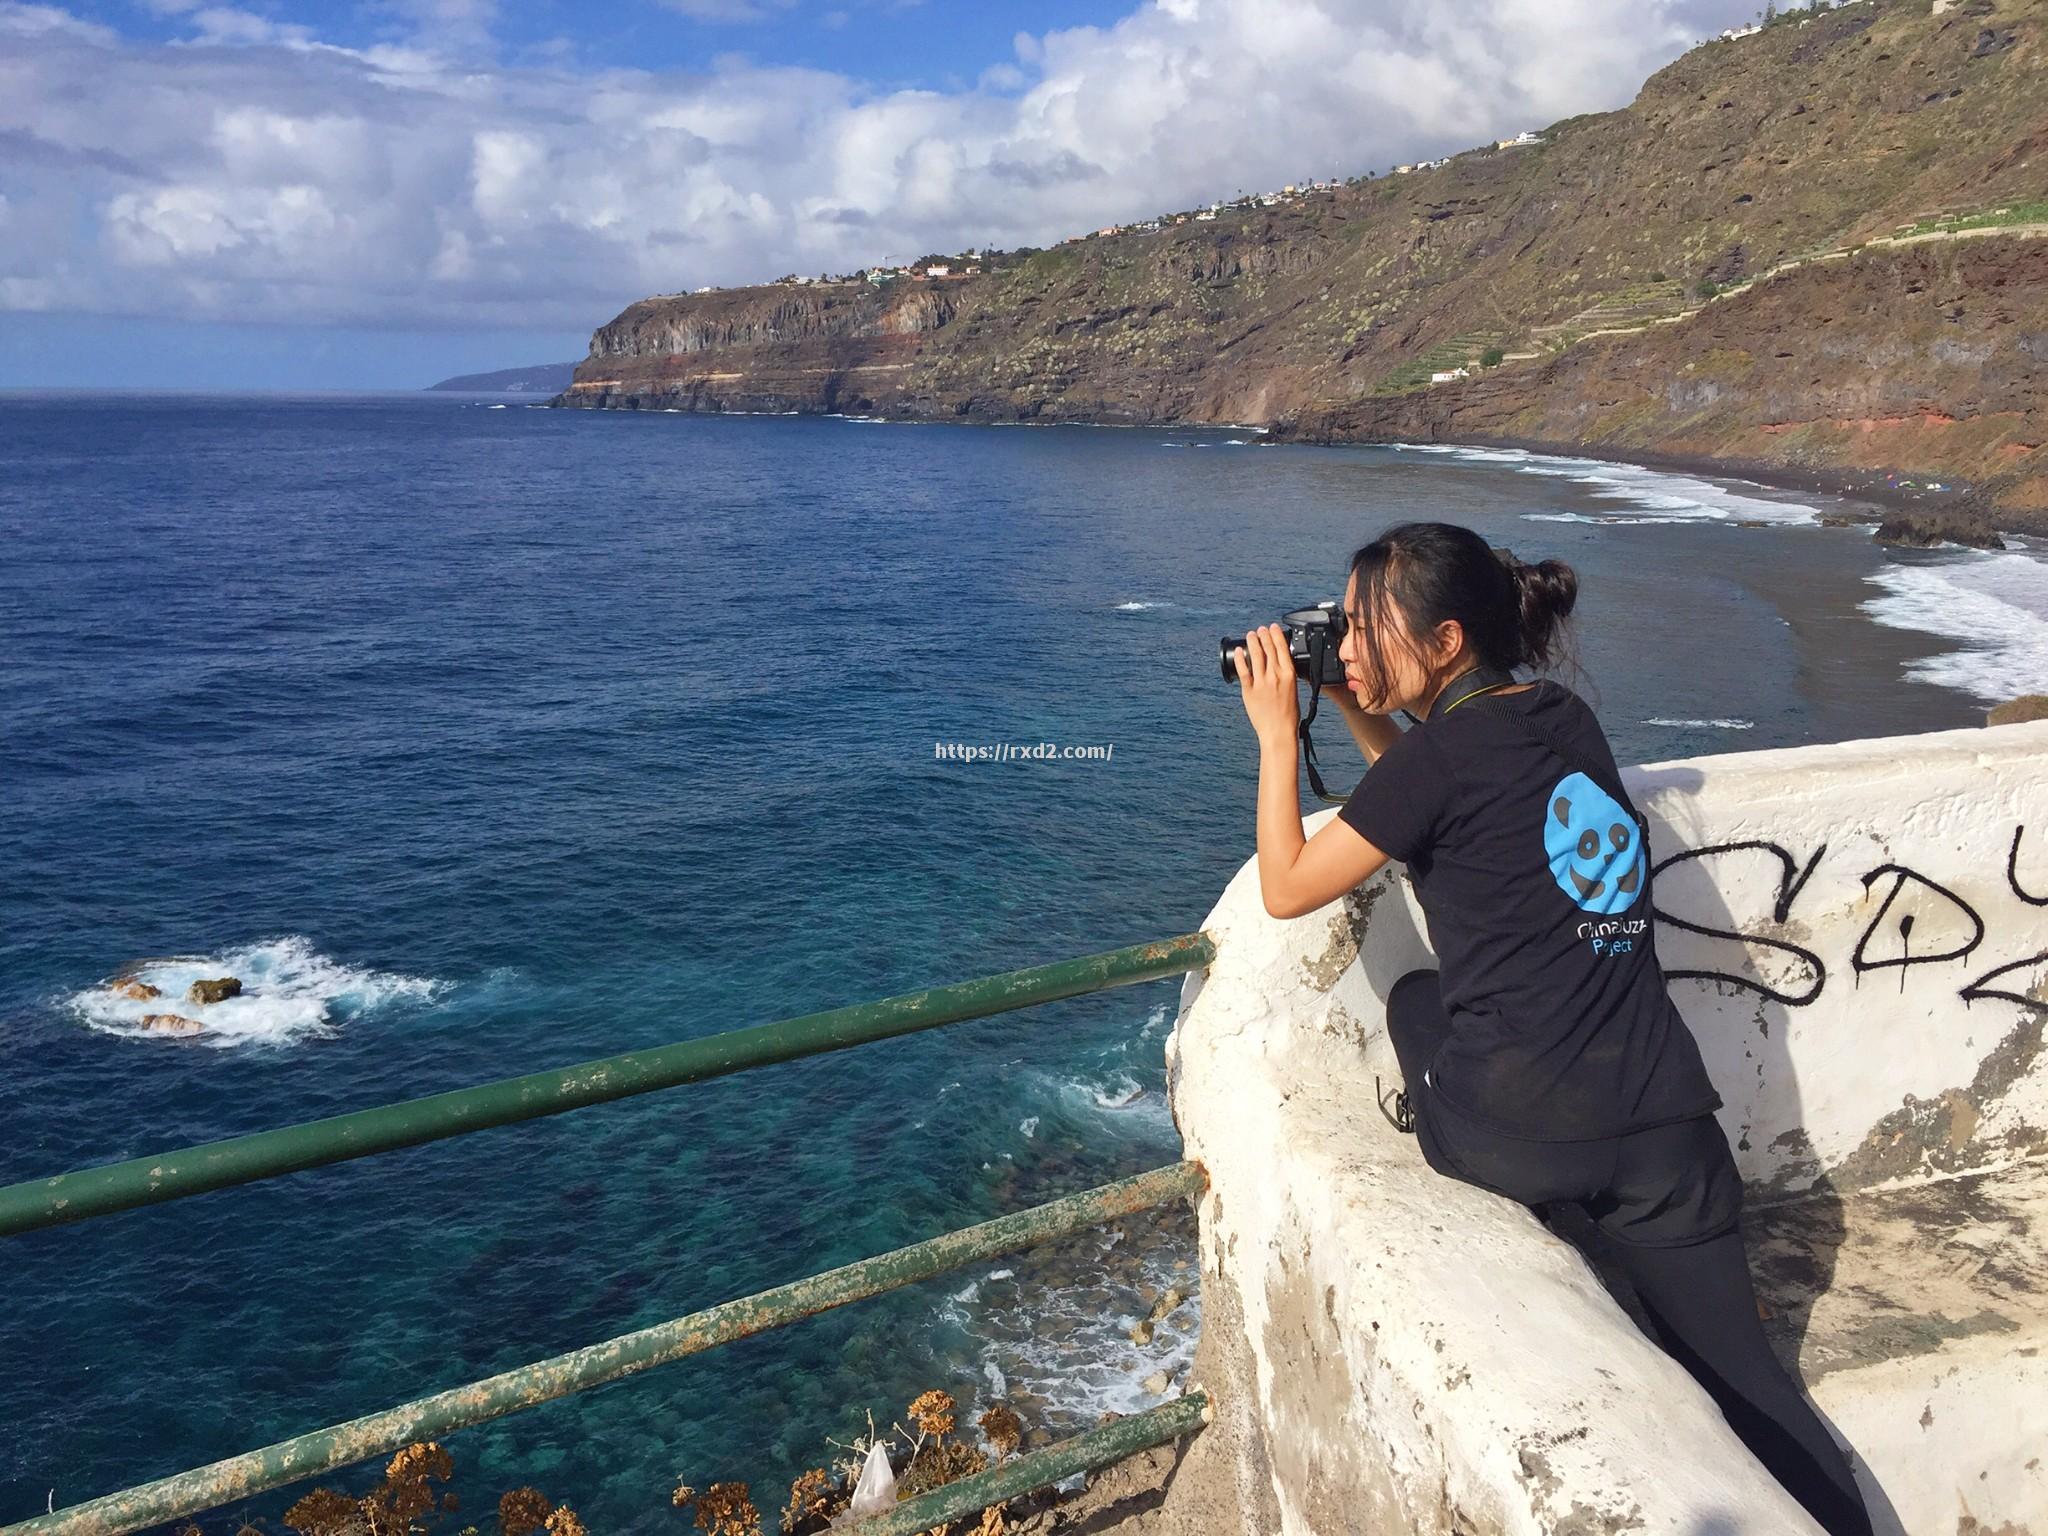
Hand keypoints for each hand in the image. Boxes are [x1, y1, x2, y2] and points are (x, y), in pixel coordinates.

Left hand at [1233, 624, 1300, 747]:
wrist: (1278, 731)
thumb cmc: (1288, 715)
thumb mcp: (1294, 690)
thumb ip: (1287, 676)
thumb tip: (1281, 664)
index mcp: (1289, 675)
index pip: (1282, 648)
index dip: (1276, 635)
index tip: (1273, 627)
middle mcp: (1275, 676)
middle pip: (1268, 649)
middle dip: (1263, 635)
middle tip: (1260, 629)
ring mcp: (1261, 683)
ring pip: (1256, 656)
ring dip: (1253, 642)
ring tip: (1250, 635)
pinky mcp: (1249, 691)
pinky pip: (1243, 671)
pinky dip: (1241, 659)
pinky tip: (1239, 651)